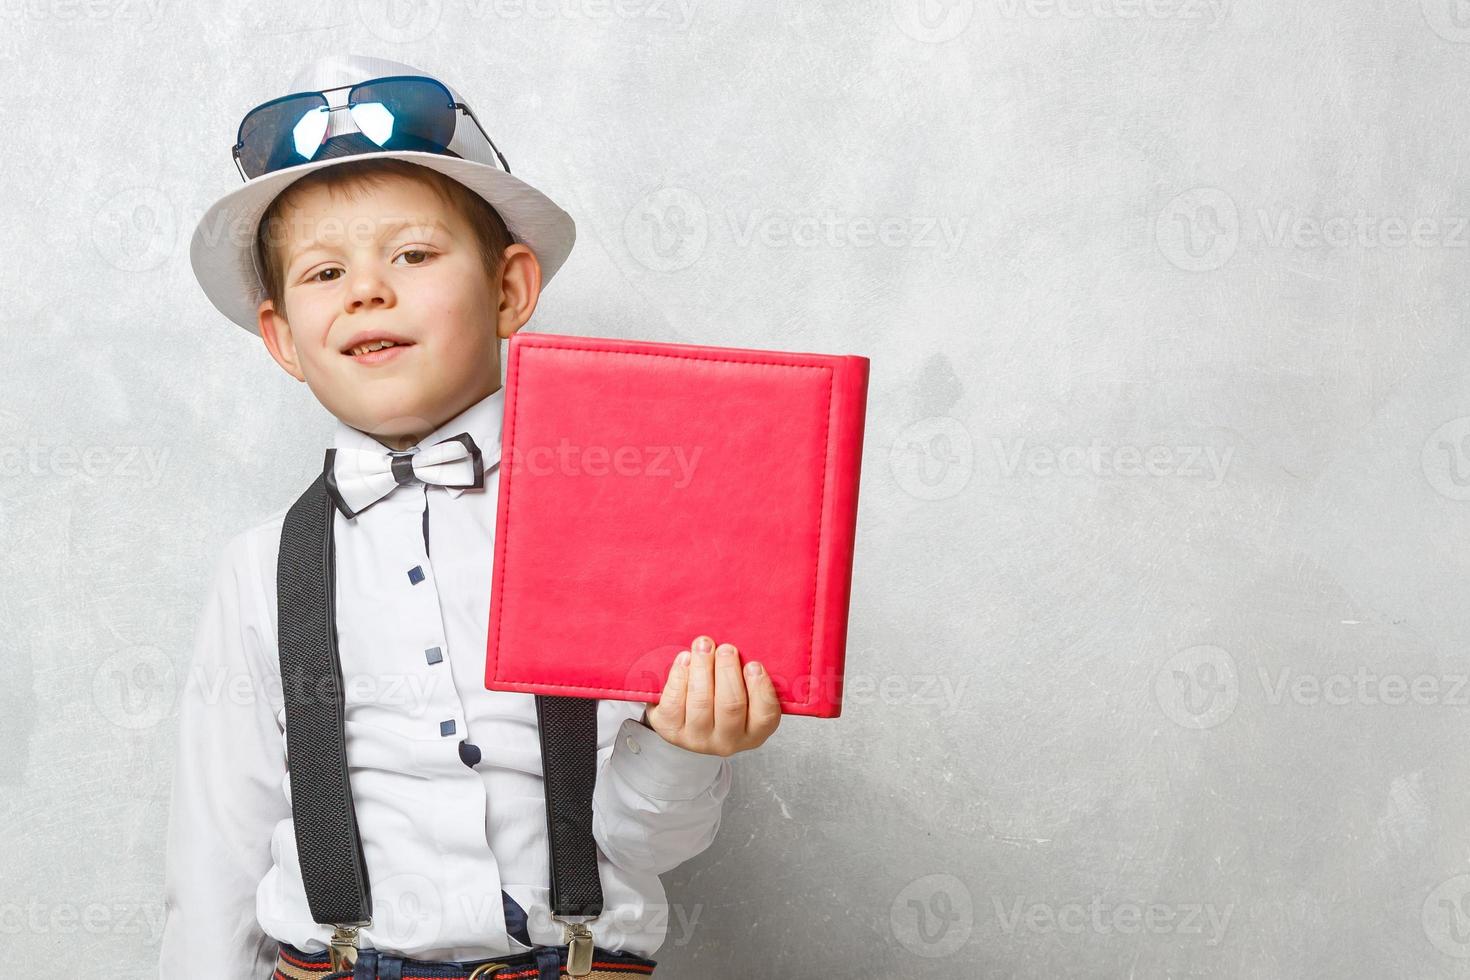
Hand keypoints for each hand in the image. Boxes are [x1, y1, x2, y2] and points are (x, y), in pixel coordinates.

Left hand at [639, 635, 781, 756]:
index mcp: (754, 732)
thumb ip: (749, 674)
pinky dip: (679, 678)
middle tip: (726, 648)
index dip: (760, 689)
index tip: (754, 664)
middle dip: (727, 672)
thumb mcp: (744, 689)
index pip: (765, 715)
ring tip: (703, 645)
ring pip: (701, 703)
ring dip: (702, 668)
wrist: (687, 712)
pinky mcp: (672, 731)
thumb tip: (749, 643)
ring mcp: (698, 739)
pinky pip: (674, 704)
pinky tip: (685, 659)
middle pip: (730, 706)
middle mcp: (728, 741)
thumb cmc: (723, 692)